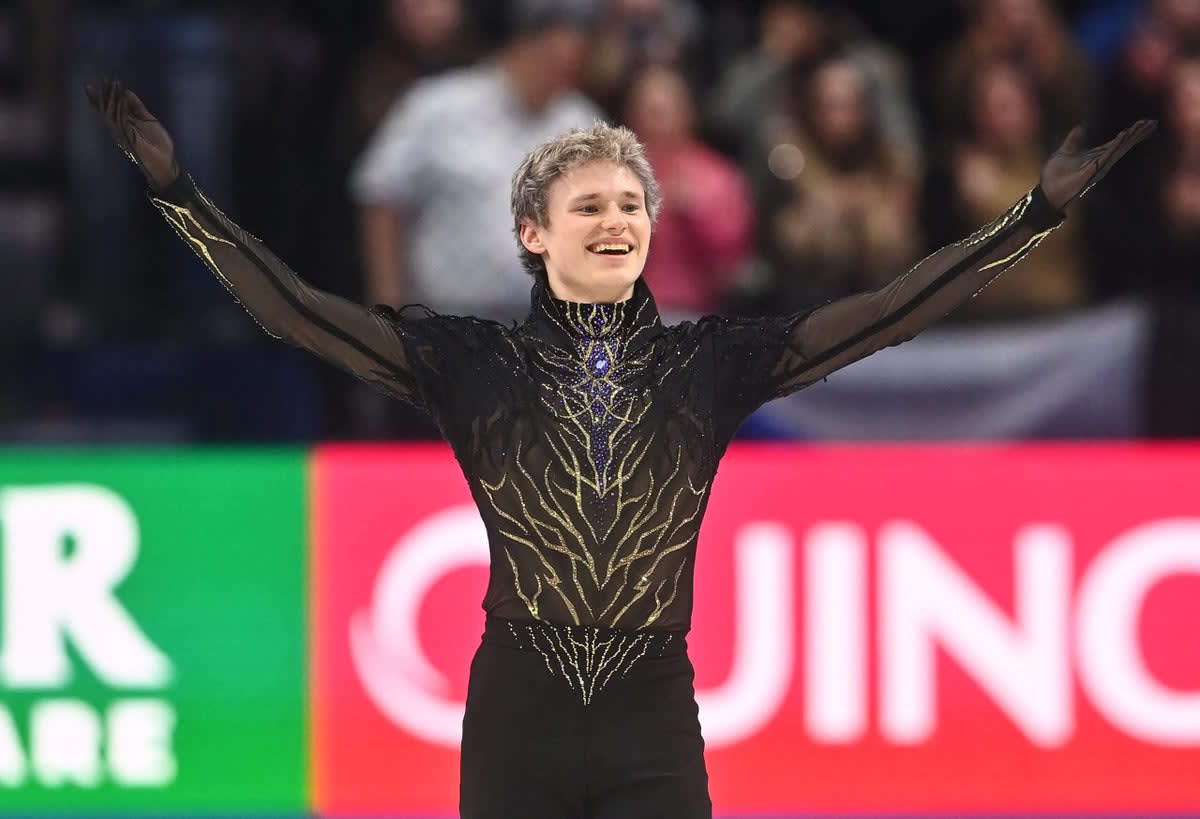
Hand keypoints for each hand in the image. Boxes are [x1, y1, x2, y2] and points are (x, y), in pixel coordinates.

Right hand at [84, 78, 179, 192]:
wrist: (165, 161)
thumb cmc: (157, 144)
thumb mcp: (148, 120)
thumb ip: (137, 107)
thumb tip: (127, 92)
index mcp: (122, 124)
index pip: (109, 107)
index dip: (102, 95)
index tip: (98, 81)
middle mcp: (118, 129)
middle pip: (106, 108)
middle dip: (103, 93)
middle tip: (100, 78)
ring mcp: (121, 134)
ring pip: (111, 113)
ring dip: (112, 97)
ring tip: (113, 83)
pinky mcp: (128, 137)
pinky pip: (121, 119)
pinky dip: (121, 107)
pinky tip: (122, 96)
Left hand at [1040, 119, 1156, 210]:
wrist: (1046, 192)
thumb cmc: (1054, 176)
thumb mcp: (1065, 151)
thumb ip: (1074, 139)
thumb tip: (1081, 126)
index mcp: (1096, 157)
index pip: (1117, 143)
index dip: (1130, 133)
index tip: (1143, 123)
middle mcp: (1100, 162)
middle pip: (1122, 145)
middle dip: (1137, 134)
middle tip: (1152, 122)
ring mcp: (1097, 168)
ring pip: (1118, 149)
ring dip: (1130, 137)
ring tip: (1143, 126)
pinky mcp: (1090, 172)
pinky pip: (1105, 157)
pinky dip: (1114, 146)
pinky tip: (1123, 136)